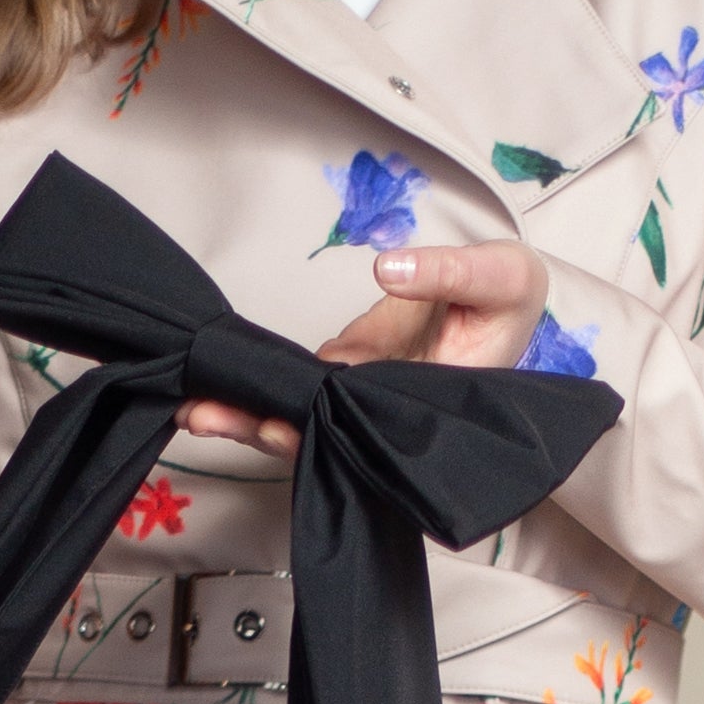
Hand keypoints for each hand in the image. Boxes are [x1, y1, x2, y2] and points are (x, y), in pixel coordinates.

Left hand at [179, 240, 553, 454]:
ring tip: (193, 407)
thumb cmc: (510, 299)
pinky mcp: (346, 370)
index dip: (319, 431)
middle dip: (261, 427)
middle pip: (320, 435)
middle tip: (206, 417)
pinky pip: (298, 384)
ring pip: (301, 415)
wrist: (505, 301)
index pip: (366, 430)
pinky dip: (258, 384)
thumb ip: (448, 271)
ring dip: (246, 413)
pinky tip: (210, 382)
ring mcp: (363, 396)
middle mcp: (388, 415)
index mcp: (432, 407)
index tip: (276, 423)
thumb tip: (387, 268)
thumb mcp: (500, 276)